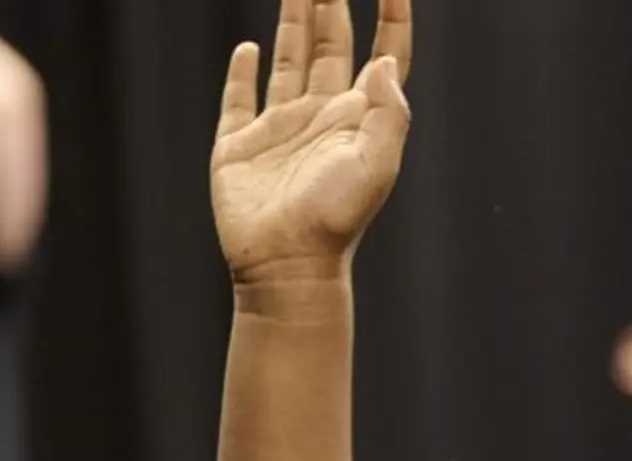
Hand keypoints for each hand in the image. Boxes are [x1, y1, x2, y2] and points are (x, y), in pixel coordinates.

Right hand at [211, 0, 414, 284]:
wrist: (285, 263)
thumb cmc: (335, 221)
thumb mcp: (376, 166)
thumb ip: (388, 114)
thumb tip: (385, 63)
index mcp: (357, 119)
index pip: (382, 57)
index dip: (392, 21)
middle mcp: (321, 117)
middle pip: (331, 46)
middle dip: (331, 5)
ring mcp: (280, 129)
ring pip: (288, 59)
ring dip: (293, 21)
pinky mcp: (239, 145)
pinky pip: (239, 99)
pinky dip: (242, 73)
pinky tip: (247, 49)